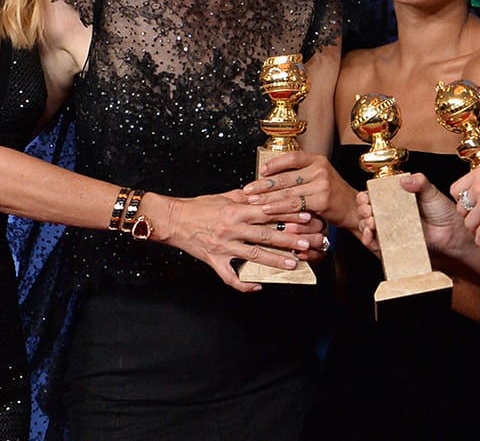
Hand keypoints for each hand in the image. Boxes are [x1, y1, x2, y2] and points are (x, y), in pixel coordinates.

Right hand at [156, 189, 314, 291]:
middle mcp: (232, 228)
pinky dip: (243, 284)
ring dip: (274, 260)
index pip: (268, 211)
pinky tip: (258, 286)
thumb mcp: (224, 196)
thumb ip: (246, 196)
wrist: (173, 219)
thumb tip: (265, 192)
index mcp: (236, 210)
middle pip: (265, 234)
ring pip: (253, 255)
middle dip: (288, 240)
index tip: (307, 217)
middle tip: (307, 243)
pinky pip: (230, 276)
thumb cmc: (199, 206)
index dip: (288, 214)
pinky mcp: (214, 260)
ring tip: (293, 264)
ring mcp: (223, 246)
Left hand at [243, 151, 359, 231]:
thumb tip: (271, 177)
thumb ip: (300, 176)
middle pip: (286, 176)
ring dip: (267, 197)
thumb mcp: (319, 179)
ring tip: (253, 201)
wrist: (354, 209)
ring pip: (288, 191)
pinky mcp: (322, 200)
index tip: (260, 171)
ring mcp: (322, 184)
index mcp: (318, 160)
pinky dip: (279, 208)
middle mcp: (320, 169)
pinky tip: (267, 210)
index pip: (292, 157)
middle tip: (248, 190)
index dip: (275, 164)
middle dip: (264, 184)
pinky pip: (295, 204)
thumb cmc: (333, 195)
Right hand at [355, 173, 475, 258]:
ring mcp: (391, 228)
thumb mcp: (431, 191)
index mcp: (395, 197)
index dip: (365, 196)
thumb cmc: (442, 210)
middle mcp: (390, 212)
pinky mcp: (394, 242)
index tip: (367, 198)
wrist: (452, 232)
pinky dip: (369, 241)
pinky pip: (377, 243)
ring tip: (371, 224)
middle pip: (366, 210)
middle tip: (368, 211)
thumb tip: (404, 179)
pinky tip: (370, 236)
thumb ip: (419, 182)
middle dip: (363, 210)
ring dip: (363, 225)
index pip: (373, 194)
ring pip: (368, 226)